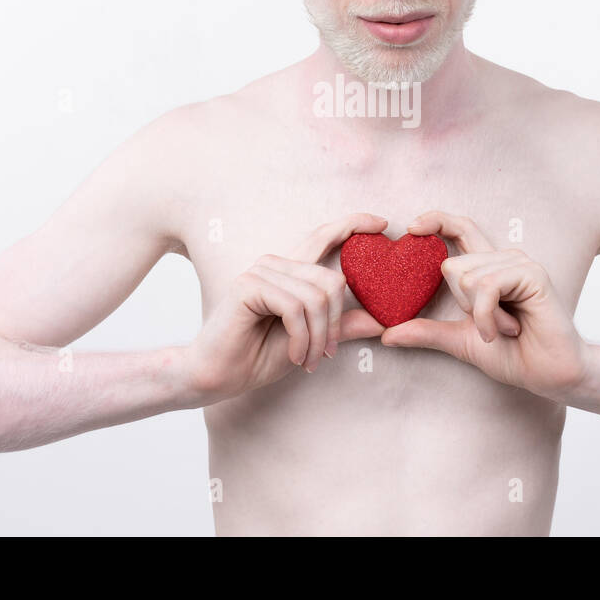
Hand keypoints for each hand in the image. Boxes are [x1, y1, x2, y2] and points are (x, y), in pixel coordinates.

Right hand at [185, 212, 388, 402]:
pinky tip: (293, 356)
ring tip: (306, 360)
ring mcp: (261, 271)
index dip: (353, 225)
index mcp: (290, 272)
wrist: (216, 377)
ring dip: (317, 338)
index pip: (324, 237)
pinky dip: (301, 338)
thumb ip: (340, 327)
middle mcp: (276, 264)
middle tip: (325, 355)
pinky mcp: (249, 286)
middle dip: (335, 324)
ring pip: (316, 298)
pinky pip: (295, 308)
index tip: (383, 223)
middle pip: (332, 280)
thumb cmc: (258, 357)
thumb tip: (381, 320)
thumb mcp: (311, 341)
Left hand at [379, 211, 589, 404]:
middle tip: (490, 324)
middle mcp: (504, 258)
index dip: (436, 221)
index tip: (412, 227)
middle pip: (451, 264)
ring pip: (466, 277)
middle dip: (461, 303)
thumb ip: (427, 332)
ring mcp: (519, 263)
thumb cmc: (514, 355)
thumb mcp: (461, 341)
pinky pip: (486, 287)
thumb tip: (387, 335)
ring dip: (478, 314)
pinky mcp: (531, 274)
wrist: (549, 375)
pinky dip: (488, 316)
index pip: (460, 229)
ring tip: (504, 328)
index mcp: (488, 268)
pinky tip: (506, 330)